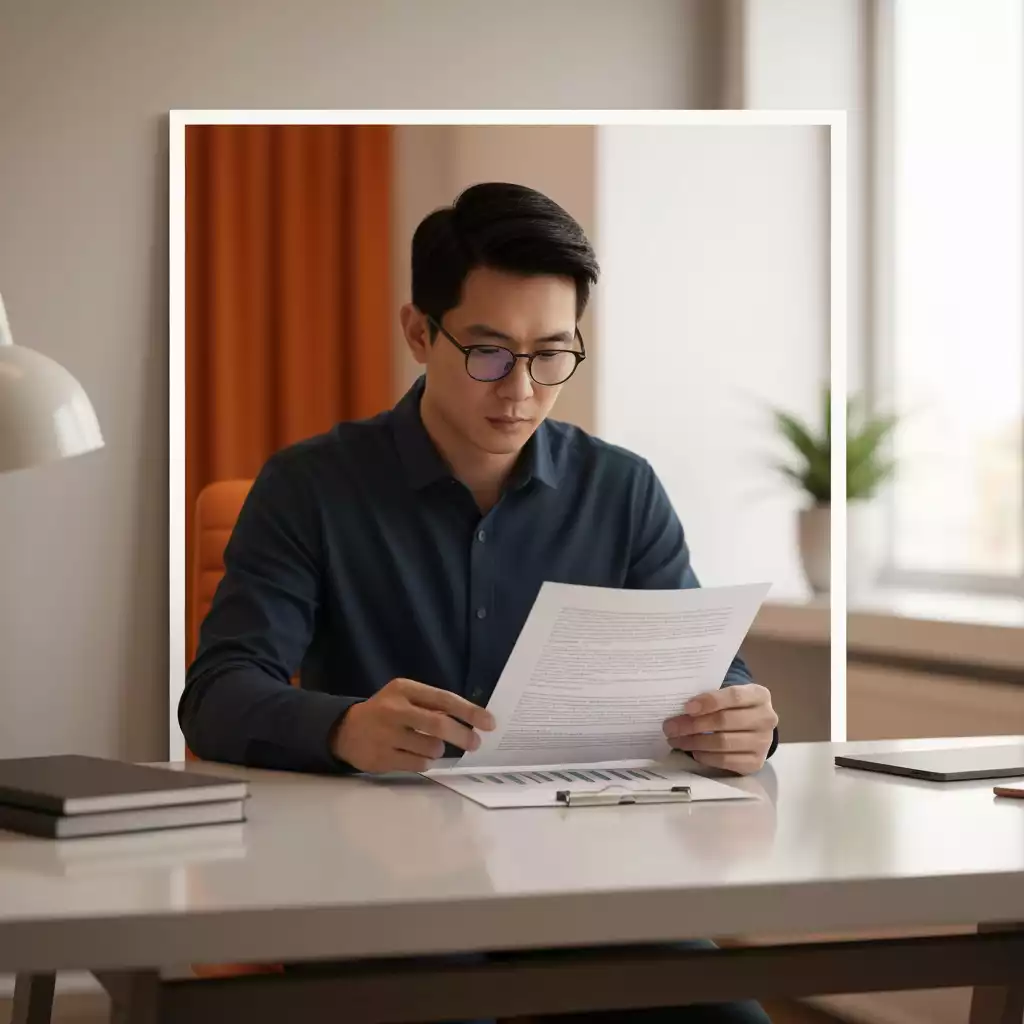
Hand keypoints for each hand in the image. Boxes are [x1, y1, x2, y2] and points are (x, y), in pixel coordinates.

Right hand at [332, 677, 495, 773]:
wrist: (345, 730)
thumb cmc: (385, 711)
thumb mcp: (404, 696)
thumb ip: (431, 704)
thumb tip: (471, 718)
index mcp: (403, 689)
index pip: (443, 699)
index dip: (469, 711)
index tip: (489, 722)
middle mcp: (394, 710)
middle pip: (438, 725)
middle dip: (463, 735)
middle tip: (476, 743)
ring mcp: (386, 736)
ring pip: (431, 748)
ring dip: (439, 750)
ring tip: (431, 746)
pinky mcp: (381, 758)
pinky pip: (419, 764)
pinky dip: (426, 761)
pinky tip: (417, 755)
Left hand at [662, 683, 777, 775]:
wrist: (753, 730)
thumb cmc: (733, 708)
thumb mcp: (727, 696)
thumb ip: (710, 698)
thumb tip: (679, 709)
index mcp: (759, 695)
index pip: (734, 696)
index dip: (709, 701)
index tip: (687, 707)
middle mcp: (766, 718)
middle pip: (725, 721)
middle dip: (693, 725)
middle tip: (670, 727)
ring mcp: (763, 743)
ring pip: (723, 742)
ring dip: (694, 742)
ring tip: (676, 740)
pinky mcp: (756, 763)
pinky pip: (725, 760)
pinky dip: (705, 756)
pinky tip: (693, 751)